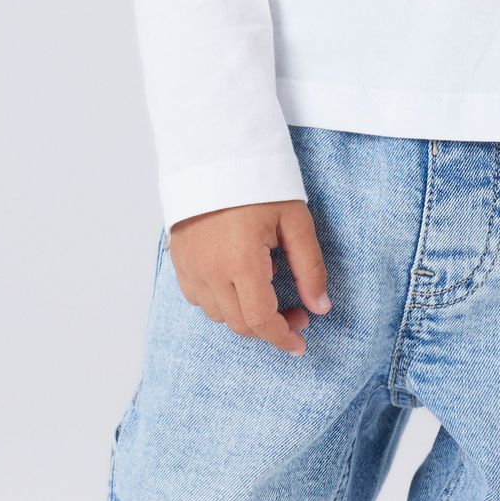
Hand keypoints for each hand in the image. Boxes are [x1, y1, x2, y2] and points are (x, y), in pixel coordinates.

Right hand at [168, 197, 331, 354]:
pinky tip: (238, 285)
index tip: (300, 344)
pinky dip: (221, 303)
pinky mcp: (179, 261)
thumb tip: (320, 307)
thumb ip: (309, 267)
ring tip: (268, 293)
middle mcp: (210, 271)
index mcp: (241, 261)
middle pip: (240, 324)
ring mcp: (190, 268)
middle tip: (297, 313)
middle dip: (271, 329)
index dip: (282, 338)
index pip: (261, 320)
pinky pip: (198, 299)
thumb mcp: (295, 221)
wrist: (213, 157)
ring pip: (218, 315)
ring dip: (246, 316)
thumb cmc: (258, 185)